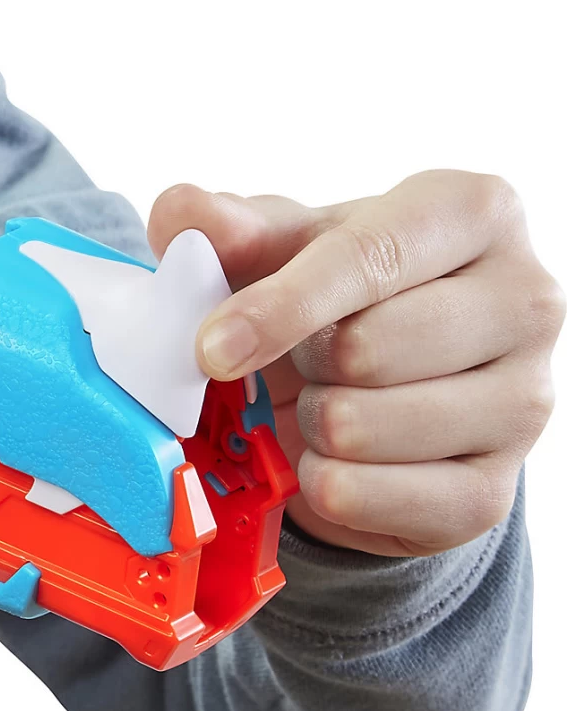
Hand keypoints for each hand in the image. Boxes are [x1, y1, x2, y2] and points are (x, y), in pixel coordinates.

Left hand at [149, 171, 563, 556]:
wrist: (379, 379)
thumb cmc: (331, 289)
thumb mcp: (278, 242)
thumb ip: (227, 225)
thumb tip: (185, 213)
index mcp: (474, 212)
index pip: (368, 259)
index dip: (279, 308)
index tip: (211, 349)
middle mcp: (525, 300)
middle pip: (368, 349)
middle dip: (303, 362)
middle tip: (306, 355)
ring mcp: (525, 401)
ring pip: (366, 428)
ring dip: (311, 422)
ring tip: (327, 397)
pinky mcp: (494, 490)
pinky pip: (370, 498)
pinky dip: (323, 482)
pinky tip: (335, 453)